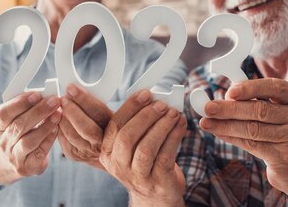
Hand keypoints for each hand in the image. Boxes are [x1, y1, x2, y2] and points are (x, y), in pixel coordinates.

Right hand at [0, 92, 61, 177]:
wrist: (13, 160)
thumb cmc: (21, 132)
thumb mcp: (18, 118)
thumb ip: (28, 107)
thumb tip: (46, 95)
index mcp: (0, 125)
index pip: (4, 113)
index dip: (19, 103)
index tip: (37, 94)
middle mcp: (4, 142)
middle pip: (19, 125)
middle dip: (38, 111)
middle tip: (54, 101)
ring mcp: (14, 156)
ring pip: (28, 141)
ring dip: (45, 126)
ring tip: (58, 114)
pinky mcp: (27, 167)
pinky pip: (39, 153)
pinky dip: (49, 140)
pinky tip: (57, 129)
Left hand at [57, 84, 112, 168]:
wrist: (106, 151)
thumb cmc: (107, 126)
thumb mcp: (110, 113)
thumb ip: (98, 103)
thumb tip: (81, 87)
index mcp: (115, 128)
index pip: (99, 112)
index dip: (84, 99)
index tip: (72, 88)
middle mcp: (103, 144)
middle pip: (85, 126)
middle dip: (72, 110)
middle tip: (63, 97)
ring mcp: (88, 152)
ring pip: (71, 134)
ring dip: (63, 118)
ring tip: (59, 106)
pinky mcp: (74, 155)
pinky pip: (63, 139)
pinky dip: (58, 126)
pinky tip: (58, 116)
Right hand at [99, 90, 186, 206]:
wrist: (156, 195)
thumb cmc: (145, 162)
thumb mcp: (133, 144)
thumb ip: (136, 123)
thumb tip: (152, 98)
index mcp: (107, 152)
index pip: (114, 125)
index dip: (130, 107)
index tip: (146, 93)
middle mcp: (118, 166)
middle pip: (127, 137)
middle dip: (146, 116)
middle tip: (162, 104)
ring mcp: (136, 177)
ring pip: (146, 148)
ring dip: (162, 126)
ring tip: (174, 113)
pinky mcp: (157, 182)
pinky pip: (165, 156)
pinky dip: (175, 137)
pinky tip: (181, 125)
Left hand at [200, 78, 287, 196]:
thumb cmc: (281, 136)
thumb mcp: (276, 115)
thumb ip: (254, 104)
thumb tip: (219, 99)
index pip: (274, 87)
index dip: (250, 88)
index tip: (229, 91)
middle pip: (259, 110)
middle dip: (229, 108)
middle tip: (207, 108)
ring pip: (253, 128)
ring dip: (225, 125)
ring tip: (206, 122)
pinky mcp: (286, 156)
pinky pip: (252, 144)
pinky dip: (232, 138)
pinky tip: (219, 133)